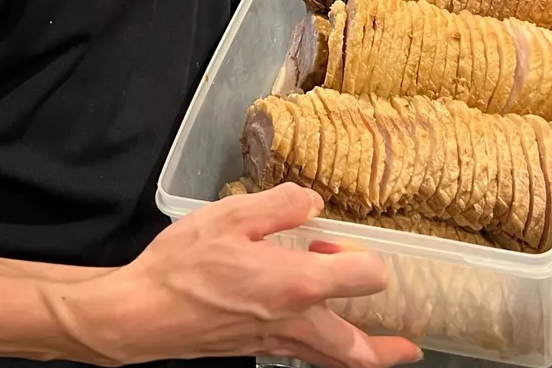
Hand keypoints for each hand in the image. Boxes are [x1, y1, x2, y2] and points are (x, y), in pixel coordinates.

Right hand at [61, 184, 419, 367]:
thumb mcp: (230, 217)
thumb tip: (313, 201)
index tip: (335, 241)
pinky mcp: (256, 349)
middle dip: (389, 347)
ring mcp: (276, 342)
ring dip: (363, 355)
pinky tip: (318, 335)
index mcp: (297, 284)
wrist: (140, 315)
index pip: (365, 278)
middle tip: (411, 342)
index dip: (364, 257)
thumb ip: (279, 205)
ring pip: (333, 361)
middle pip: (358, 348)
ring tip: (386, 351)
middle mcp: (295, 321)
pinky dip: (326, 352)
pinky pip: (304, 357)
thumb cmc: (182, 266)